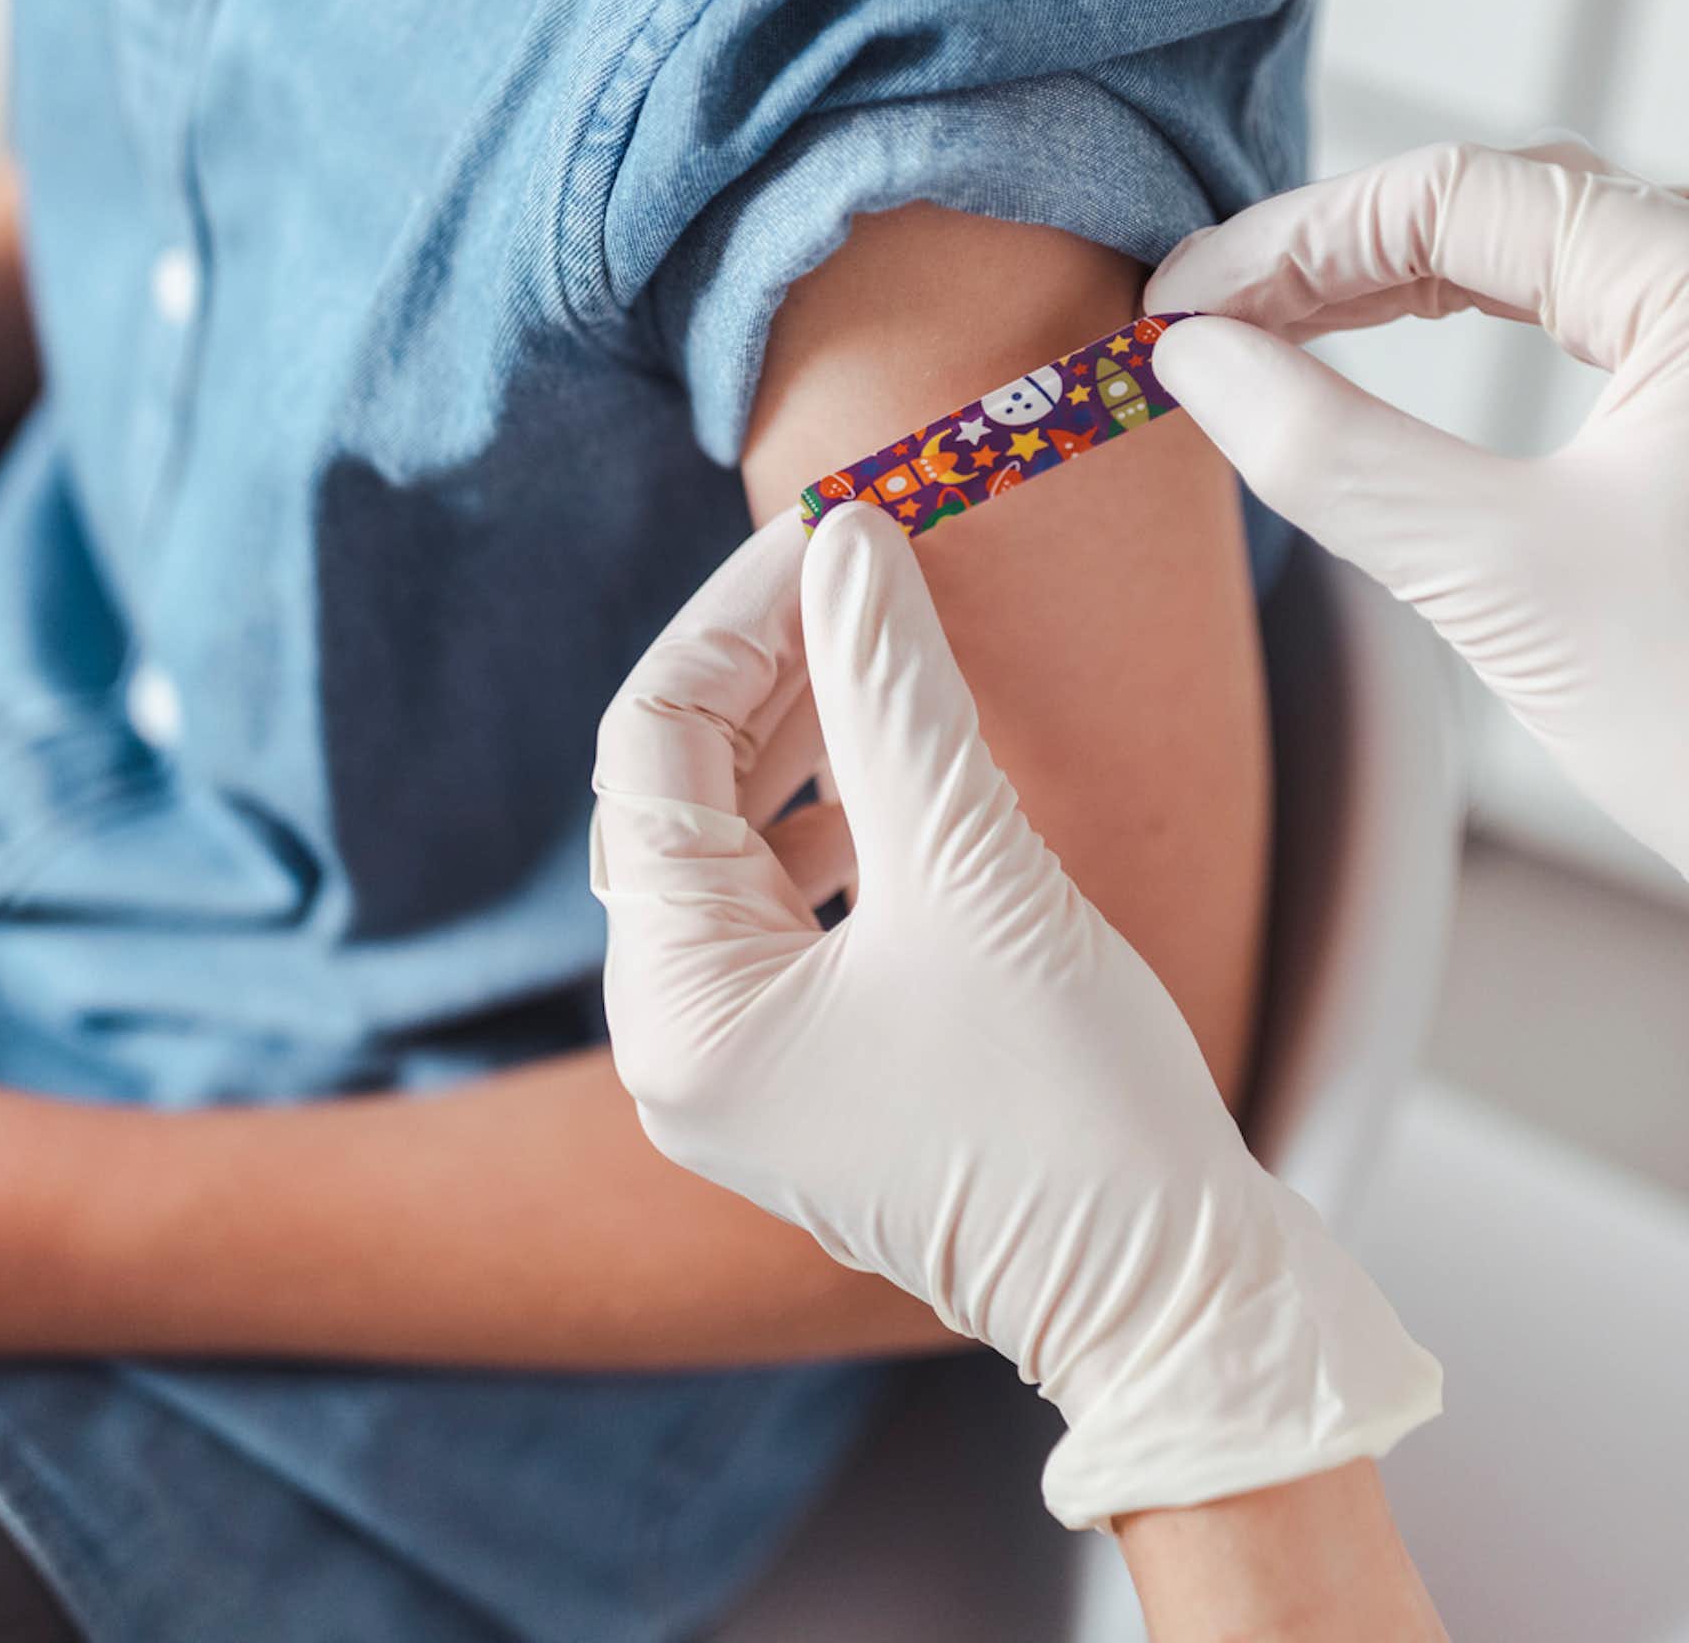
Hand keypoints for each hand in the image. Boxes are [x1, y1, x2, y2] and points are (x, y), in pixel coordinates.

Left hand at [590, 506, 1439, 1528]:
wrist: (1180, 1307)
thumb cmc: (1078, 1116)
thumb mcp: (973, 874)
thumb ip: (893, 695)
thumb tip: (846, 544)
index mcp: (676, 1003)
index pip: (654, 746)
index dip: (739, 618)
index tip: (830, 527)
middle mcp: (676, 1033)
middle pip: (683, 786)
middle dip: (774, 665)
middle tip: (866, 566)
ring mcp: (741, 1054)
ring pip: (737, 835)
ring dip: (808, 729)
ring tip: (888, 642)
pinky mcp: (811, 1058)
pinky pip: (789, 896)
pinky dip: (840, 811)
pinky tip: (907, 756)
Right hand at [1149, 139, 1688, 878]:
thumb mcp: (1502, 581)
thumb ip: (1331, 452)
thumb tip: (1195, 359)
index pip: (1451, 196)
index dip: (1286, 241)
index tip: (1172, 308)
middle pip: (1495, 203)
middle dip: (1327, 253)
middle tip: (1200, 323)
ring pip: (1540, 251)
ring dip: (1389, 282)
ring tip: (1264, 333)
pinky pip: (1587, 310)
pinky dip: (1469, 320)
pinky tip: (1382, 349)